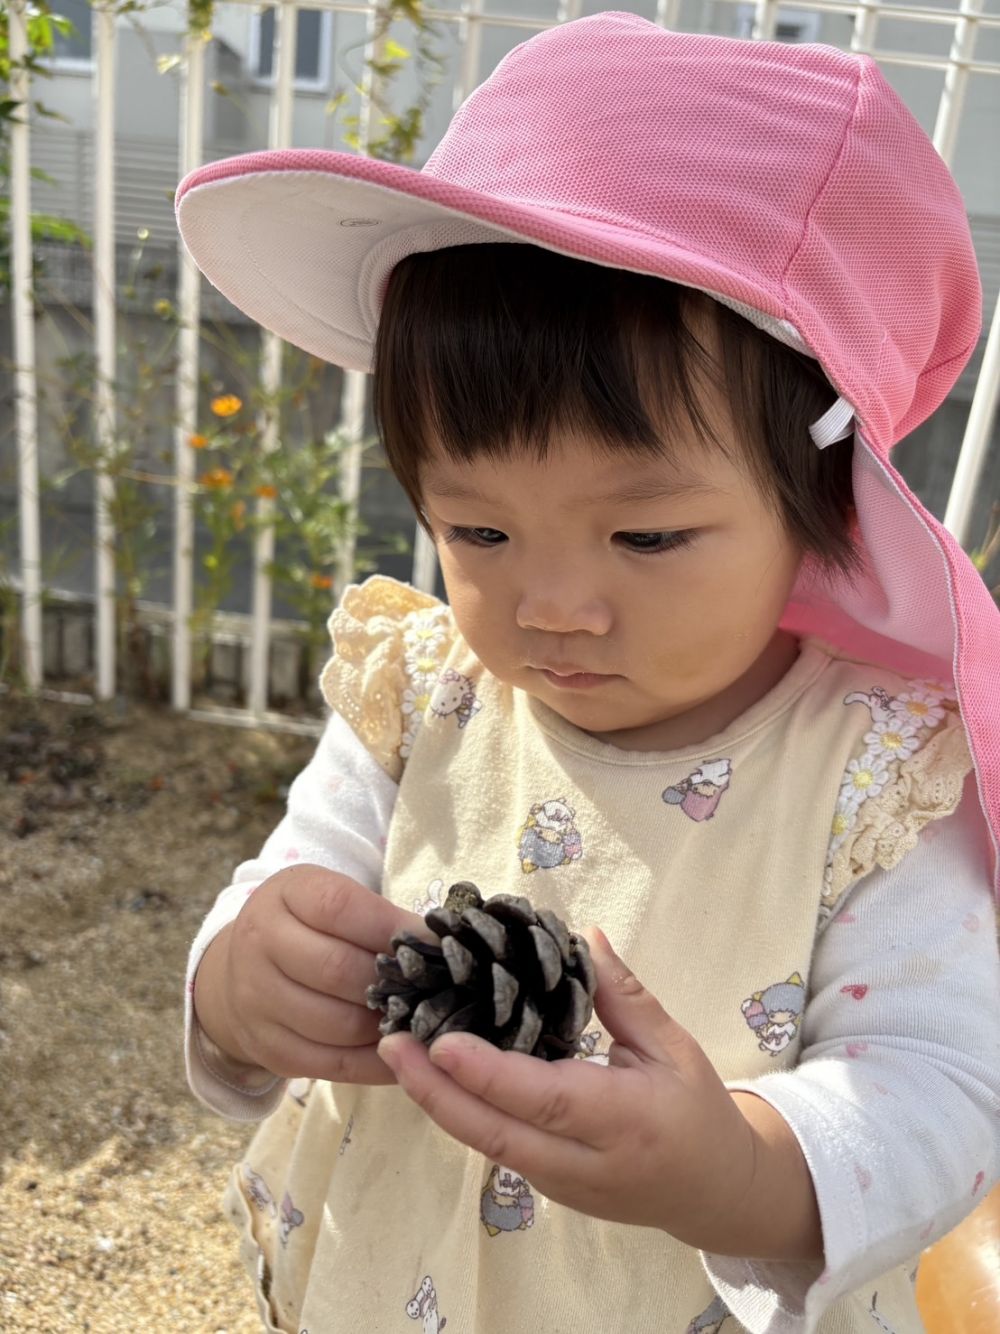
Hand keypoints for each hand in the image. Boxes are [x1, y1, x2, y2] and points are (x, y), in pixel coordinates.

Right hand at [194, 864, 432, 1084]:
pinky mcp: (270, 1050)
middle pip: (337, 969)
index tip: (432, 941)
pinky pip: (334, 1064)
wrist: (239, 972)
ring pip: (339, 1024)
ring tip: (421, 1018)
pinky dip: (377, 1062)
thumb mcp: (330, 900)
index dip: (389, 927)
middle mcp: (261, 945)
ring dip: (387, 1025)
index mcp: (285, 896)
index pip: (339, 908)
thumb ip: (376, 915)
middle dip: (392, 981)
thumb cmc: (306, 926)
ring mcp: (259, 1002)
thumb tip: (435, 944)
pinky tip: (403, 1050)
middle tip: (431, 986)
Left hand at [379, 929, 819, 1256]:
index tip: (441, 1042)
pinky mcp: (546, 1190)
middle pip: (496, 1134)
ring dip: (438, 1102)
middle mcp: (584, 1162)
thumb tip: (585, 936)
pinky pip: (496, 1148)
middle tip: (390, 1044)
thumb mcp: (674, 1046)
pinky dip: (461, 1113)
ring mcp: (560, 1185)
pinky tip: (433, 1078)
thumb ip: (626, 995)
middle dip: (436, 1092)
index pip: (546, 1099)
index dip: (489, 1074)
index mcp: (625, 1120)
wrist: (714, 1194)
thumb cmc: (698, 1111)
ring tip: (397, 1053)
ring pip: (486, 1145)